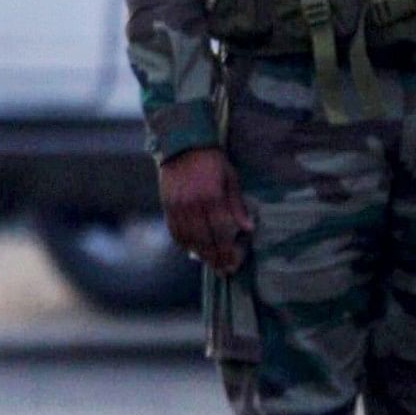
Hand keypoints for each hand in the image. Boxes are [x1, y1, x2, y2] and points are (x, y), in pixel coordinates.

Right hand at [157, 145, 252, 274]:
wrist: (181, 144)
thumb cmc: (212, 160)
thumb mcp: (230, 178)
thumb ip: (237, 204)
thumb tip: (248, 228)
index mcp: (212, 196)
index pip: (221, 231)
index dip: (227, 250)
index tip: (233, 264)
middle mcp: (193, 204)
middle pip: (204, 239)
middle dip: (215, 258)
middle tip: (223, 270)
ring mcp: (177, 206)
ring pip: (188, 238)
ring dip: (199, 254)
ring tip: (210, 263)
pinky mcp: (166, 205)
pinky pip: (174, 231)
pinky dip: (183, 243)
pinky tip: (192, 249)